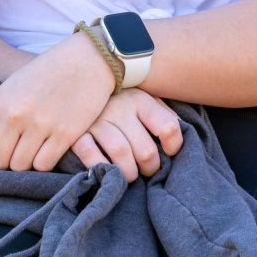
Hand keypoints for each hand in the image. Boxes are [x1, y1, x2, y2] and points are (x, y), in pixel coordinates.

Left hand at [0, 30, 114, 172]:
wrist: (85, 61)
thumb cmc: (46, 74)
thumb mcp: (13, 86)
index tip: (1, 150)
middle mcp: (15, 114)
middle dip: (6, 163)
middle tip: (17, 155)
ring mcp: (39, 125)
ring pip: (20, 166)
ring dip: (26, 164)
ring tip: (34, 151)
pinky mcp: (64, 134)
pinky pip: (43, 165)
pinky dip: (44, 163)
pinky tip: (49, 150)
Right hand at [67, 89, 183, 181]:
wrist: (78, 80)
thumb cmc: (119, 98)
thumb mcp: (144, 97)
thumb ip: (162, 113)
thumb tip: (181, 134)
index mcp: (140, 98)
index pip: (168, 127)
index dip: (174, 146)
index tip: (170, 152)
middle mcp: (119, 107)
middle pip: (145, 149)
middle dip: (150, 167)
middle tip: (148, 170)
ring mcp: (96, 118)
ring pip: (120, 153)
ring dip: (129, 173)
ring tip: (131, 175)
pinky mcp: (75, 130)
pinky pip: (89, 153)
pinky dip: (101, 166)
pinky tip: (107, 169)